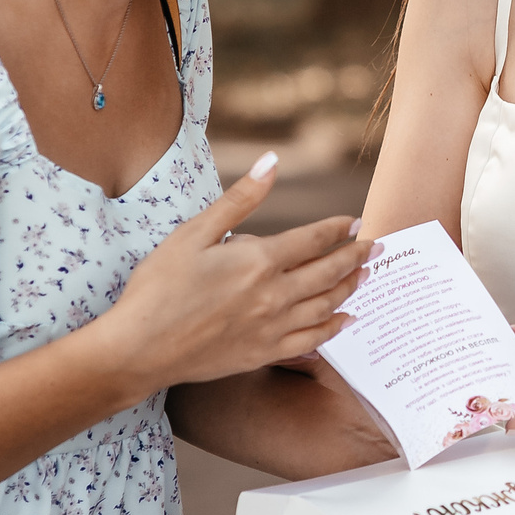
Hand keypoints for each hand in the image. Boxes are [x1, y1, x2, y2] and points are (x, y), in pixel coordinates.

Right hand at [94, 156, 372, 396]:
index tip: (354, 222)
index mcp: (259, 261)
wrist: (139, 348)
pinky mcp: (263, 353)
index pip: (313, 240)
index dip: (338, 229)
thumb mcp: (193, 234)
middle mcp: (274, 295)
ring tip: (365, 275)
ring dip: (350, 288)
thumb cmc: (159, 287)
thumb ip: (239, 199)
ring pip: (326, 305)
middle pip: (328, 272)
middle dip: (356, 256)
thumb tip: (271, 162)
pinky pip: (312, 341)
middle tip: (375, 247)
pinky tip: (345, 320)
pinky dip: (333, 328)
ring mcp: (272, 328)